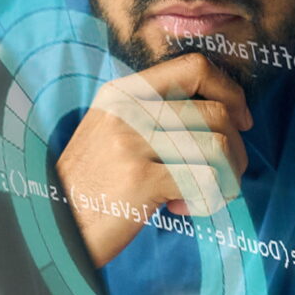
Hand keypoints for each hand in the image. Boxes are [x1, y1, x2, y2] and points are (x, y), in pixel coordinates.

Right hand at [54, 52, 249, 269]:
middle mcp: (128, 110)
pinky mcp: (140, 179)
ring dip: (226, 178)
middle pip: (217, 113)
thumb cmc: (93, 186)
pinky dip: (206, 200)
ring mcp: (132, 142)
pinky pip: (205, 181)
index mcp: (123, 92)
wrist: (53, 226)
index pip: (195, 67)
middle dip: (236, 151)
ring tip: (202, 195)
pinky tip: (180, 209)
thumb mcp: (113, 133)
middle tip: (223, 177)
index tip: (240, 122)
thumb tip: (224, 115)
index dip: (231, 92)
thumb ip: (156, 117)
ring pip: (217, 147)